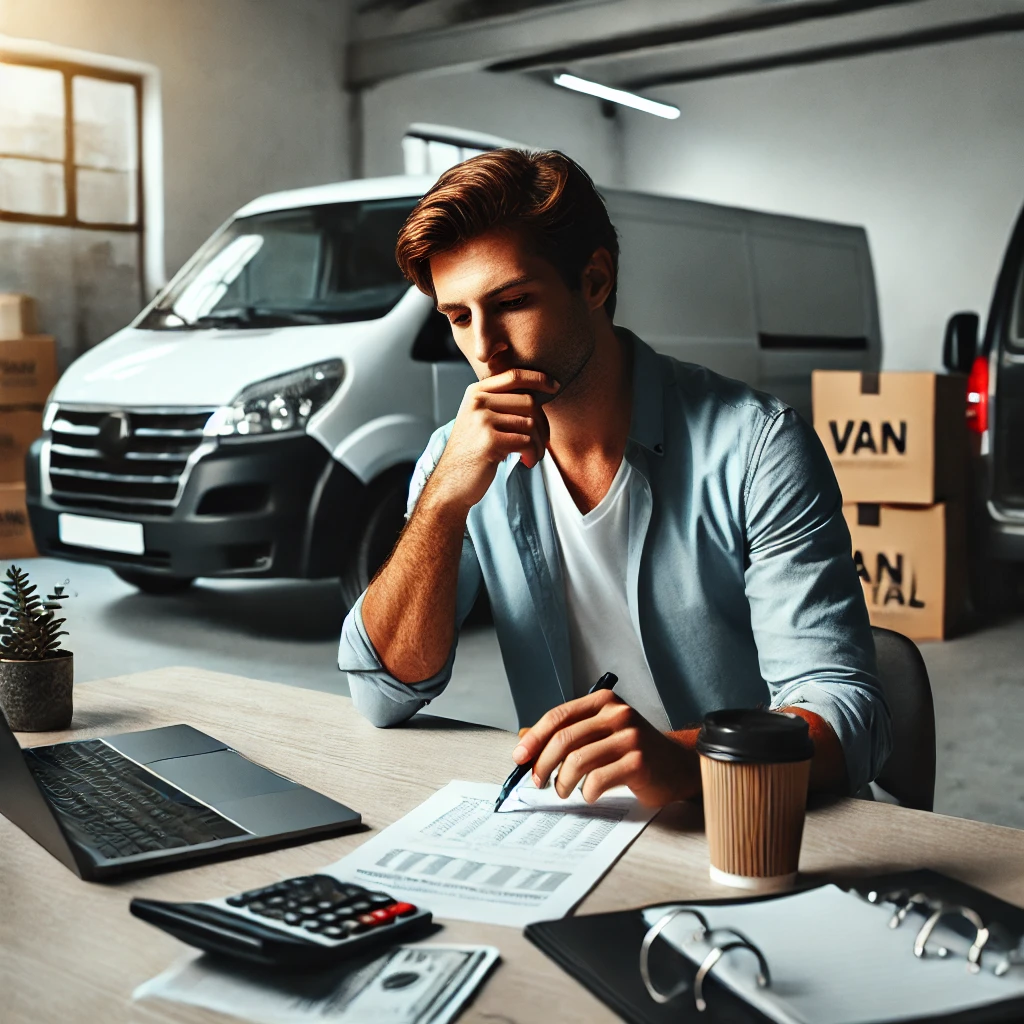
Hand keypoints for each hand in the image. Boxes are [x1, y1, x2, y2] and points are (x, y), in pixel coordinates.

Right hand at [430, 369, 558, 511]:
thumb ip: (500, 403)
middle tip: (541, 442)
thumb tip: (539, 393)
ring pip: (530, 423)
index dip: (538, 378)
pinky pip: (526, 441)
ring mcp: (482, 420)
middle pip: (528, 401)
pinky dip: (532, 454)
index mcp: (476, 392)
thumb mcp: (480, 420)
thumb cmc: (472, 452)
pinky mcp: (490, 441)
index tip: (555, 386)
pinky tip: (526, 462)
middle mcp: (478, 402)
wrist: (451, 482)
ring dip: (538, 443)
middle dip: (542, 424)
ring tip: (532, 455)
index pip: (514, 376)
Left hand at [512, 690, 700, 807]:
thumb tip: (525, 740)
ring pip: (577, 761)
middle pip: (564, 739)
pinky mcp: (638, 762)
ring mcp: (629, 737)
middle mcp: (617, 715)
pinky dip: (586, 792)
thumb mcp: (599, 733)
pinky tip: (589, 793)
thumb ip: (566, 733)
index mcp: (603, 703)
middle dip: (543, 764)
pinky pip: (597, 780)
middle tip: (538, 780)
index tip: (520, 757)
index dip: (534, 738)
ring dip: (562, 782)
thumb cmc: (634, 750)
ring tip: (564, 789)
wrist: (676, 765)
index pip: (558, 716)